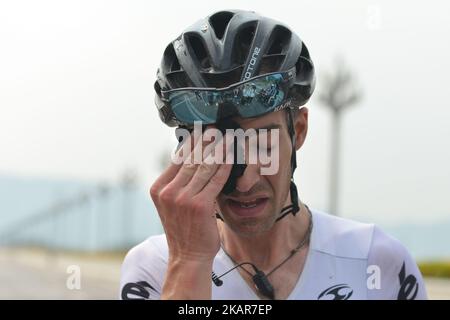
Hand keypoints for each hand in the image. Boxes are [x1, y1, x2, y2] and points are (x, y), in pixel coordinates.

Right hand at [150, 131, 232, 262]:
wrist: (188, 256)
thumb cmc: (184, 229)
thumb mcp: (173, 203)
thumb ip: (179, 182)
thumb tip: (191, 157)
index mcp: (159, 188)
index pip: (177, 159)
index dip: (191, 142)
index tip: (201, 130)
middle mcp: (168, 192)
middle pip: (190, 159)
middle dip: (205, 141)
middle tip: (215, 128)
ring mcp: (182, 198)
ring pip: (203, 167)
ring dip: (217, 150)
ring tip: (226, 138)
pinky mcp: (200, 205)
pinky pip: (215, 180)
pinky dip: (224, 167)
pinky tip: (230, 157)